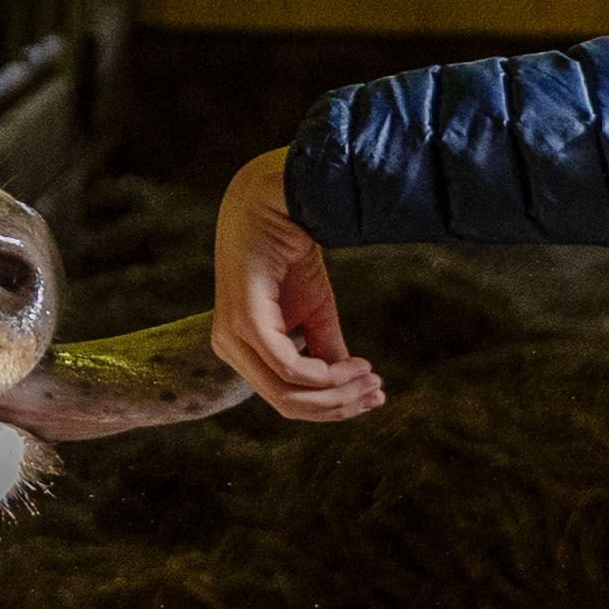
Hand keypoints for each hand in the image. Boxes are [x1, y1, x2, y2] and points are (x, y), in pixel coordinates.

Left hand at [212, 149, 385, 423]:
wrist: (275, 200)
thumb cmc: (289, 251)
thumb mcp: (315, 309)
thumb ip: (325, 348)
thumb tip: (348, 386)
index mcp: (241, 349)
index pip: (285, 398)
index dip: (331, 408)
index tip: (374, 395)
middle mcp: (230, 348)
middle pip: (288, 404)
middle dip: (338, 406)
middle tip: (378, 392)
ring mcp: (232, 336)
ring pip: (288, 394)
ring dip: (337, 393)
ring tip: (372, 379)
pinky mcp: (245, 321)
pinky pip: (287, 367)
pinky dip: (324, 375)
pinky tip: (353, 366)